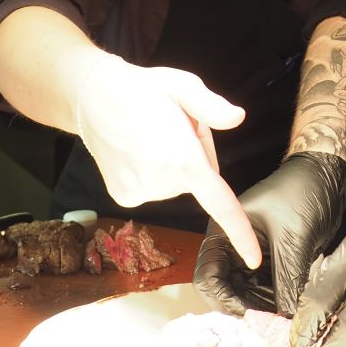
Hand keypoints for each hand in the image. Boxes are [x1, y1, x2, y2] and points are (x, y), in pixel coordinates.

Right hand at [74, 53, 261, 267]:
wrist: (92, 96)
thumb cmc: (142, 88)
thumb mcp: (183, 86)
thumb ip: (213, 107)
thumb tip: (237, 118)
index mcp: (183, 159)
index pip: (220, 204)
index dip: (239, 234)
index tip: (253, 260)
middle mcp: (161, 183)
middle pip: (198, 178)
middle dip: (193, 156)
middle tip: (170, 128)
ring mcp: (140, 194)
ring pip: (174, 184)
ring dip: (171, 163)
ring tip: (149, 135)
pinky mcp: (124, 197)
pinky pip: (154, 188)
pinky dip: (151, 173)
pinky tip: (134, 150)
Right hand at [194, 150, 345, 315]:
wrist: (330, 172)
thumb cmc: (303, 190)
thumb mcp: (293, 236)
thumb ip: (287, 278)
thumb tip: (287, 319)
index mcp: (225, 234)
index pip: (209, 278)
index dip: (224, 302)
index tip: (250, 320)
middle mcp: (235, 250)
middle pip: (228, 294)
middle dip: (246, 313)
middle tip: (269, 332)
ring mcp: (256, 259)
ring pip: (251, 297)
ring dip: (265, 313)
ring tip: (285, 327)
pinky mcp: (278, 264)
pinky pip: (272, 293)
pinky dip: (280, 305)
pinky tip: (294, 316)